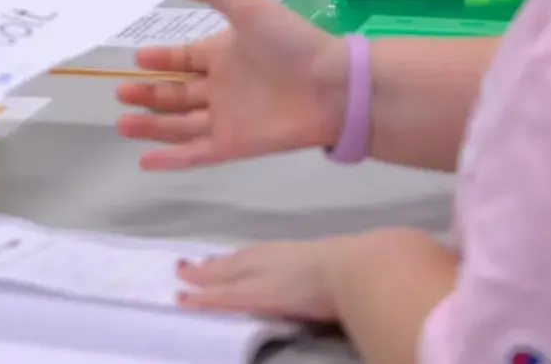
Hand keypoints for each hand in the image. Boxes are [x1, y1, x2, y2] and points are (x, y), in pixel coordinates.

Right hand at [116, 0, 347, 170]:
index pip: (184, 58)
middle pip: (177, 93)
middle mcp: (222, 87)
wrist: (330, 85)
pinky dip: (171, 158)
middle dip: (148, 93)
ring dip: (151, 125)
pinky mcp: (233, 145)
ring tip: (122, 122)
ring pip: (179, 124)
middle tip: (120, 92)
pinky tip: (145, 159)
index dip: (161, 59)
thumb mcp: (249, 7)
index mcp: (224, 53)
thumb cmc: (290, 43)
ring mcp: (226, 118)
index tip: (137, 58)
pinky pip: (195, 153)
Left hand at [178, 228, 448, 327]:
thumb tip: (365, 275)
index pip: (262, 255)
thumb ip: (347, 272)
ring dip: (201, 278)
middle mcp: (277, 257)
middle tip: (188, 268)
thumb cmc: (368, 267)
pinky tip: (184, 299)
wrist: (364, 269)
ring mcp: (266, 274)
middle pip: (238, 261)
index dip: (241, 260)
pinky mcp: (260, 294)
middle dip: (213, 266)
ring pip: (224, 276)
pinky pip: (222, 296)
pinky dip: (202, 297)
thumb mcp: (354, 267)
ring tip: (182, 280)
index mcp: (298, 252)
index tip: (224, 261)